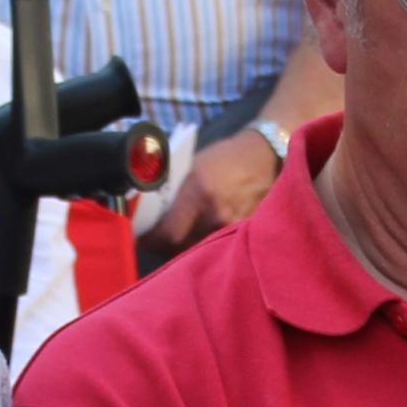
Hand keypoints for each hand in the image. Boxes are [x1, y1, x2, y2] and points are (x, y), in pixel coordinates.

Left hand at [134, 125, 282, 263]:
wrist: (265, 155)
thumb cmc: (224, 157)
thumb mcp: (192, 167)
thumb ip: (172, 191)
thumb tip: (144, 210)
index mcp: (199, 193)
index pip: (167, 234)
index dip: (151, 241)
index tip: (141, 239)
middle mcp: (216, 215)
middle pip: (180, 248)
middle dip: (164, 246)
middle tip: (155, 240)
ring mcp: (234, 227)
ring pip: (198, 251)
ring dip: (184, 247)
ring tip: (176, 238)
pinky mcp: (245, 233)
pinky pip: (218, 247)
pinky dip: (206, 246)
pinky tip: (200, 236)